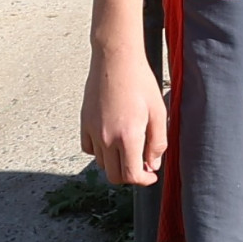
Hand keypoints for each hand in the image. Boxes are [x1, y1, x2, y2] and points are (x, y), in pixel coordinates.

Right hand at [81, 47, 167, 186]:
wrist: (116, 61)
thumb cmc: (140, 83)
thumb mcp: (158, 112)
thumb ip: (158, 142)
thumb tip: (152, 164)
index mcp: (127, 136)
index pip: (130, 175)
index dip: (143, 180)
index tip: (151, 176)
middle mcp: (106, 138)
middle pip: (114, 175)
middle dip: (129, 175)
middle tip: (142, 164)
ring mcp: (92, 131)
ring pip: (102, 163)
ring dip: (116, 162)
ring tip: (130, 147)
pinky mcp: (84, 122)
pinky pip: (89, 148)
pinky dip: (100, 151)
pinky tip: (113, 139)